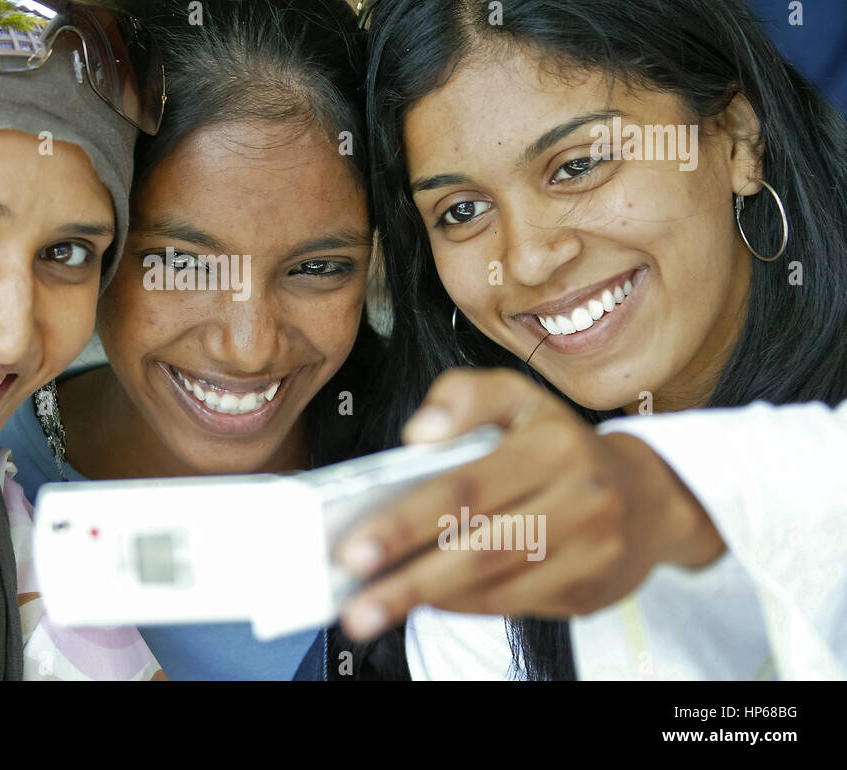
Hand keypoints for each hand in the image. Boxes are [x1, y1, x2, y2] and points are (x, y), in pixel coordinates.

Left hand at [336, 368, 725, 639]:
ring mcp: (590, 552)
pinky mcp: (589, 591)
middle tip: (356, 604)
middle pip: (479, 549)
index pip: (467, 489)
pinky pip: (514, 605)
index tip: (356, 548)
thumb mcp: (517, 398)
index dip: (407, 522)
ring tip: (375, 608)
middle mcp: (579, 500)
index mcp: (552, 445)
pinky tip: (426, 602)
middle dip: (409, 581)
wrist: (649, 496)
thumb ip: (464, 397)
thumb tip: (417, 434)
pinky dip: (463, 607)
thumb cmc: (559, 442)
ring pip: (497, 586)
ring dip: (429, 601)